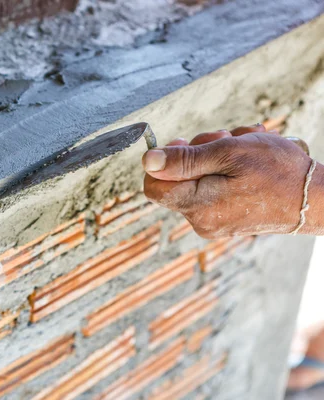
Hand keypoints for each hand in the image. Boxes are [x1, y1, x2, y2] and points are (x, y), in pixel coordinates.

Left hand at [143, 124, 314, 237]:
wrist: (316, 197)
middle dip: (197, 152)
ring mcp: (213, 222)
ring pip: (196, 180)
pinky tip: (248, 161)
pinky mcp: (225, 220)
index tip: (185, 144)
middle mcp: (200, 220)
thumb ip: (184, 159)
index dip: (163, 161)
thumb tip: (148, 161)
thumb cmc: (278, 171)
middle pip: (176, 179)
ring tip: (244, 146)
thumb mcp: (229, 153)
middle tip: (225, 139)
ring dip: (216, 155)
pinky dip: (226, 170)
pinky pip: (213, 189)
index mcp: (197, 206)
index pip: (153, 185)